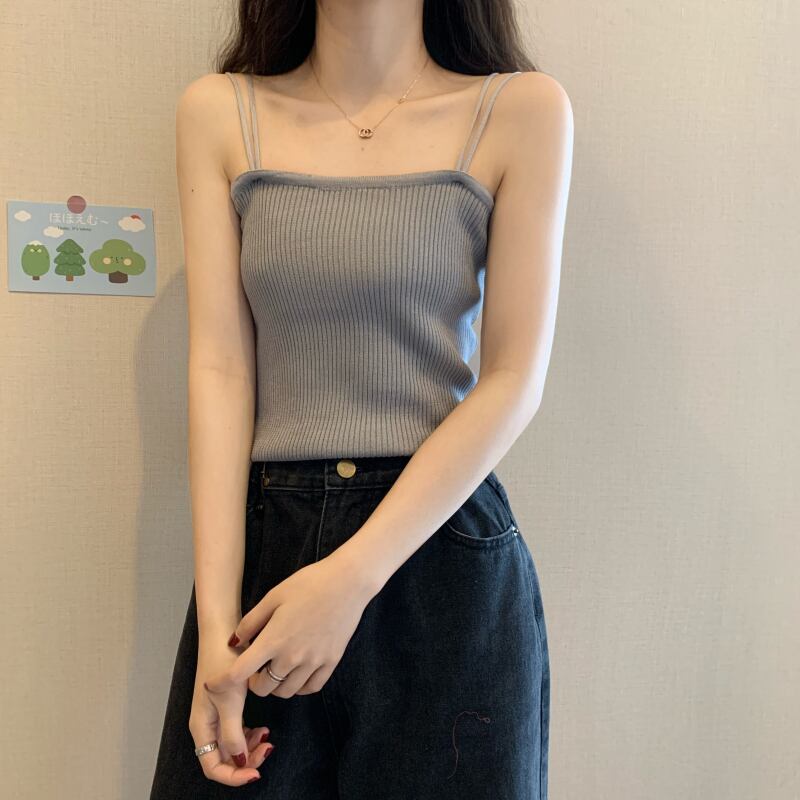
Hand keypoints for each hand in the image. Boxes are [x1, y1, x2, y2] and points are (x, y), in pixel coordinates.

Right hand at [190, 644, 273, 786]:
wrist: (224, 633)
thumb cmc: (223, 662)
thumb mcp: (229, 699)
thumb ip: (233, 731)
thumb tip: (239, 759)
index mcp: (202, 727)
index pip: (212, 766)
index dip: (233, 776)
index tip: (255, 773)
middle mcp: (207, 725)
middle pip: (224, 758)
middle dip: (246, 761)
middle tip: (268, 749)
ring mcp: (216, 716)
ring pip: (233, 746)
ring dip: (250, 748)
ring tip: (268, 737)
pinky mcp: (227, 705)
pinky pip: (238, 730)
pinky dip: (251, 734)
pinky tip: (263, 727)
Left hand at [204, 554, 375, 698]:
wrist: (347, 582)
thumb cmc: (308, 584)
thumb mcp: (273, 596)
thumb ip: (250, 622)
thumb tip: (234, 643)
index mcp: (273, 640)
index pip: (239, 674)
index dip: (222, 682)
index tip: (215, 682)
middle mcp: (292, 657)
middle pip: (263, 689)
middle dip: (254, 681)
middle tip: (256, 666)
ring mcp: (313, 662)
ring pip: (286, 692)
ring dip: (276, 685)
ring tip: (277, 667)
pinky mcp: (331, 662)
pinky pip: (310, 688)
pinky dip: (299, 686)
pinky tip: (297, 672)